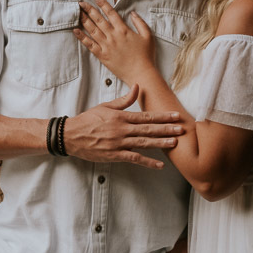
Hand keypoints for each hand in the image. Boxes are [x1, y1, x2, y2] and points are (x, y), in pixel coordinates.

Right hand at [64, 85, 182, 168]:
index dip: (162, 116)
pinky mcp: (115, 155)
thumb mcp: (105, 106)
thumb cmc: (88, 120)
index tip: (175, 115)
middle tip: (181, 129)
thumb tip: (137, 87)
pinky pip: (134, 159)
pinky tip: (160, 165)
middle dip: (166, 129)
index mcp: (120, 117)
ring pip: (143, 143)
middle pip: (148, 129)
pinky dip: (147, 162)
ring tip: (174, 142)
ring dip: (160, 143)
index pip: (145, 116)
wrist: (71, 136)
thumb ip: (124, 100)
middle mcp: (121, 130)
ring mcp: (118, 144)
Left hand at [73, 0, 156, 85]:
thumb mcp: (147, 36)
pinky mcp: (102, 55)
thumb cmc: (146, 56)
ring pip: (92, 30)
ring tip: (77, 13)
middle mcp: (113, 36)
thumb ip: (140, 23)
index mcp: (123, 30)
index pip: (111, 13)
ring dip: (84, 20)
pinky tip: (75, 30)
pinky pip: (89, 45)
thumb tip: (133, 13)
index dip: (102, 4)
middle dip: (88, 9)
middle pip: (98, 19)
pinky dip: (82, 37)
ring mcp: (106, 46)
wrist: (141, 73)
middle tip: (80, 3)